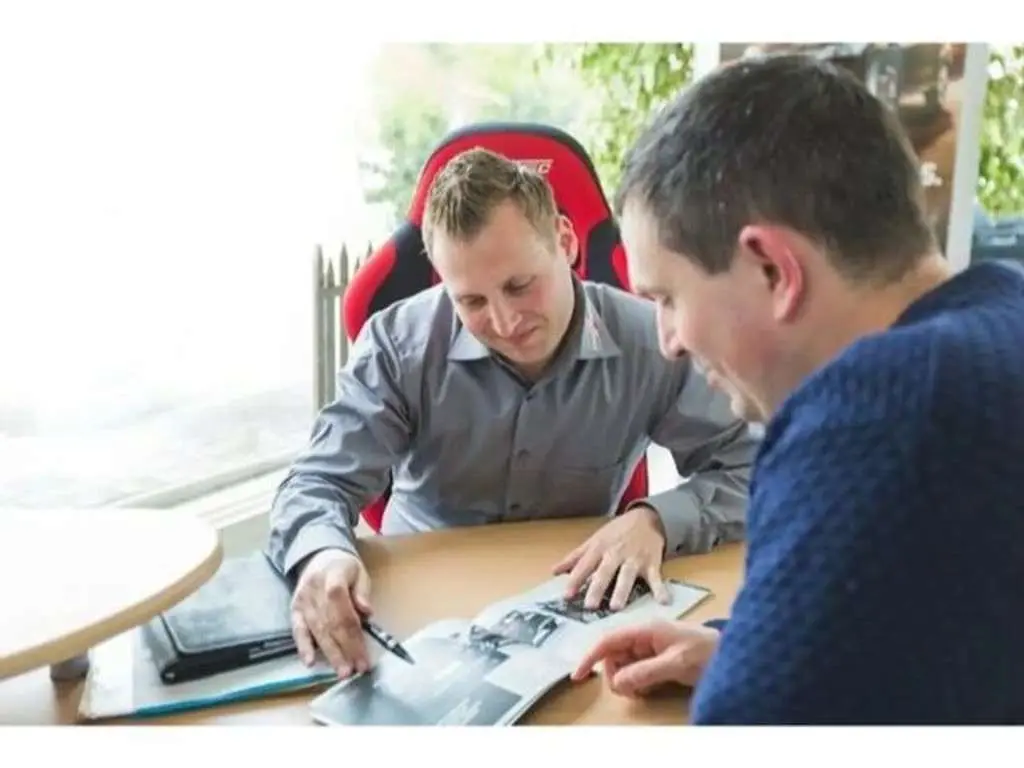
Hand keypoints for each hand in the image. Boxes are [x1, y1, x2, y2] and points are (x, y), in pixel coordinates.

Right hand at [290, 548, 372, 678]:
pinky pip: (297, 630)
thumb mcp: (359, 572)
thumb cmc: (344, 567)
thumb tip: (368, 613)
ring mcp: (302, 600)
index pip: (343, 609)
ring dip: (330, 653)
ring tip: (342, 671)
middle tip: (355, 669)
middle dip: (345, 649)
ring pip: (317, 630)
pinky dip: (303, 647)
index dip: (354, 635)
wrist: (319, 556)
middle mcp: (314, 590)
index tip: (364, 655)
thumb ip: (362, 592)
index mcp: (333, 576)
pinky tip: (310, 662)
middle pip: (331, 624)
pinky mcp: (294, 609)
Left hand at [553, 505, 668, 609]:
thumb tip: (554, 571)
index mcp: (599, 548)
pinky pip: (656, 577)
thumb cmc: (617, 532)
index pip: (585, 565)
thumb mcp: (594, 540)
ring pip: (627, 575)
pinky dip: (660, 588)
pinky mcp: (652, 562)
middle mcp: (616, 553)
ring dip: (622, 590)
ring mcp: (634, 558)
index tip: (567, 596)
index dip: (575, 580)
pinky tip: (663, 601)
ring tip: (616, 606)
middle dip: (597, 588)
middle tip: (590, 606)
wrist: (646, 518)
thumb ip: (575, 557)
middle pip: (605, 572)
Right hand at [571, 620, 719, 696]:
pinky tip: (648, 689)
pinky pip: (636, 671)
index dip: (591, 656)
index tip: (577, 675)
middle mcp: (644, 636)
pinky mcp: (657, 658)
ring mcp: (650, 647)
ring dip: (626, 680)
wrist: (731, 655)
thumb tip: (616, 682)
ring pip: (623, 665)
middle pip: (614, 655)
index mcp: (645, 629)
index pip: (609, 640)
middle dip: (614, 674)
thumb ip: (644, 672)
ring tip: (642, 691)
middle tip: (629, 691)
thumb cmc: (705, 652)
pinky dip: (636, 682)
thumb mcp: (675, 663)